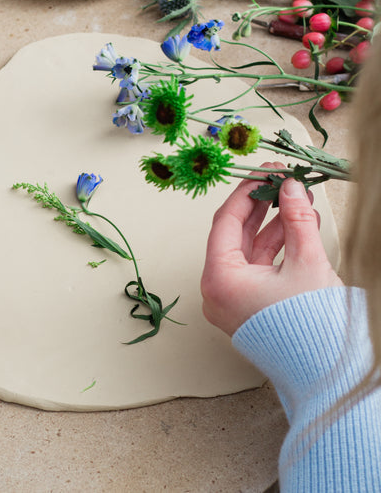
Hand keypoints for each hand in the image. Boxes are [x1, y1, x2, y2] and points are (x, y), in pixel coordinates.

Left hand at [201, 164, 342, 335]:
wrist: (327, 372)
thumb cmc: (312, 328)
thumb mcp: (306, 262)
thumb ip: (296, 219)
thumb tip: (290, 187)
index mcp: (219, 280)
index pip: (225, 222)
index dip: (246, 194)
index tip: (262, 173)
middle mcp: (219, 291)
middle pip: (235, 235)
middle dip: (261, 207)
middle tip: (278, 182)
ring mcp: (233, 300)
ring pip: (250, 251)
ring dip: (274, 226)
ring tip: (297, 202)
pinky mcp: (248, 306)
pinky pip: (258, 268)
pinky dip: (276, 248)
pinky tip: (296, 227)